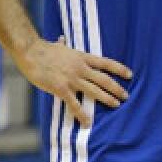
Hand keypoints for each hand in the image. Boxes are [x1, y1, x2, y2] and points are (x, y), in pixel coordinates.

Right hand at [16, 37, 130, 126]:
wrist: (31, 52)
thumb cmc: (43, 49)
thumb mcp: (59, 46)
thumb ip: (64, 46)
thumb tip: (62, 40)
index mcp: (82, 57)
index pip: (106, 63)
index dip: (119, 69)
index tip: (129, 74)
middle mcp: (81, 68)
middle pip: (104, 79)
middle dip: (116, 88)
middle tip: (126, 96)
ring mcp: (72, 79)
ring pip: (94, 91)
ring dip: (107, 98)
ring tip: (116, 105)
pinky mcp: (61, 89)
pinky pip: (74, 104)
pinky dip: (82, 114)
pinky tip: (87, 122)